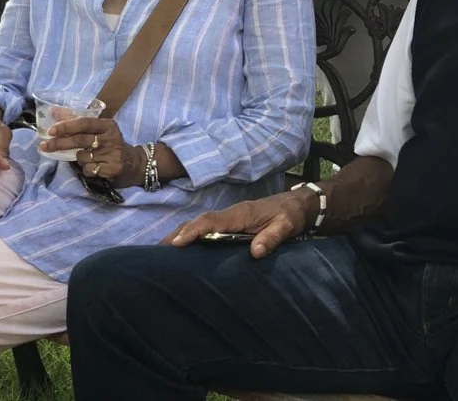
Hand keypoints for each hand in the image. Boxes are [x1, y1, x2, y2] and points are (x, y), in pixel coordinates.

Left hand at [42, 117, 133, 186]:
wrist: (134, 163)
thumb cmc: (110, 143)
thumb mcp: (100, 130)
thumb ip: (77, 122)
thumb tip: (53, 112)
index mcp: (107, 125)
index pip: (84, 123)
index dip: (66, 126)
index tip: (51, 130)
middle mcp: (110, 138)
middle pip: (80, 140)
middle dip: (60, 143)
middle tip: (45, 146)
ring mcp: (112, 154)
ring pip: (82, 157)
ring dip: (78, 159)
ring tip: (88, 157)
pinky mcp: (112, 169)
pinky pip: (89, 170)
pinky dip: (86, 169)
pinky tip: (95, 167)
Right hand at [163, 188, 317, 257]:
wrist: (299, 204)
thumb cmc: (291, 216)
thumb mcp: (287, 227)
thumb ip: (272, 238)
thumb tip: (255, 252)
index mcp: (241, 213)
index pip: (212, 221)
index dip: (194, 231)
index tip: (177, 243)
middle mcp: (232, 213)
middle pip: (200, 221)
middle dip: (179, 233)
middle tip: (158, 250)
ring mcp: (230, 217)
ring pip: (201, 224)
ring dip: (183, 234)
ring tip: (163, 251)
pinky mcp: (232, 223)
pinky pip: (207, 227)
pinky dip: (193, 234)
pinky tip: (184, 247)